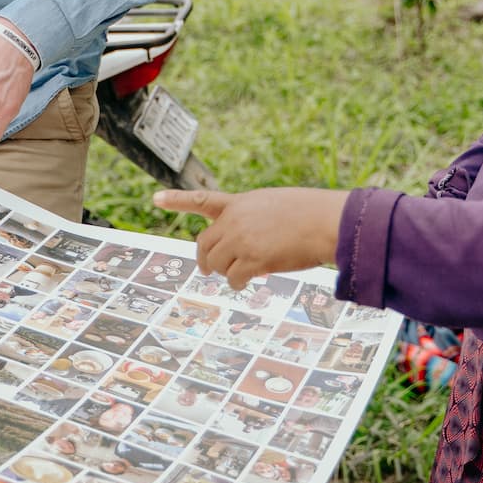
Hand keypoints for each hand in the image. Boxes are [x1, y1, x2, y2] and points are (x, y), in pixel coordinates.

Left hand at [152, 188, 348, 289]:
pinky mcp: (253, 260)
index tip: (155, 199)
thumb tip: (245, 250)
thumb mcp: (274, 205)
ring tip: (242, 273)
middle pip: (204, 244)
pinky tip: (249, 281)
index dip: (177, 200)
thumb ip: (253, 221)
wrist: (327, 221)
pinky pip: (234, 279)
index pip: (202, 200)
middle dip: (205, 259)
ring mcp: (242, 240)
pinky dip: (238, 284)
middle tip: (208, 269)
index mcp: (240, 203)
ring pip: (216, 264)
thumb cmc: (309, 214)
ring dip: (226, 272)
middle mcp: (235, 220)